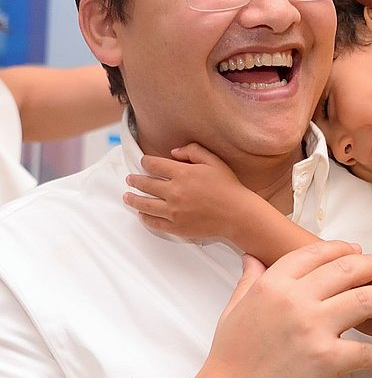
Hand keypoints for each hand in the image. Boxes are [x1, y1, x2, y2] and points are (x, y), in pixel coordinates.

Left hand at [124, 143, 253, 241]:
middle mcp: (174, 192)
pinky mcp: (175, 226)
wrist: (237, 213)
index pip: (154, 165)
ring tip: (127, 197)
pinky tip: (142, 214)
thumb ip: (193, 151)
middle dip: (135, 180)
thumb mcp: (214, 161)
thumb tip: (173, 152)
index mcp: (183, 174)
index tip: (143, 162)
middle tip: (130, 179)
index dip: (146, 162)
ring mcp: (173, 211)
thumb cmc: (228, 186)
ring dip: (133, 199)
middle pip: (146, 184)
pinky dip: (145, 217)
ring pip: (144, 204)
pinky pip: (153, 222)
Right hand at [190, 242, 371, 377]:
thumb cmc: (229, 361)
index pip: (316, 253)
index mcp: (273, 285)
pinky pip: (364, 350)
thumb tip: (253, 258)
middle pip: (348, 269)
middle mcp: (295, 300)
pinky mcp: (327, 359)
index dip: (342, 249)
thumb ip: (249, 281)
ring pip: (365, 300)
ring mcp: (313, 329)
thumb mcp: (233, 311)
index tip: (357, 251)